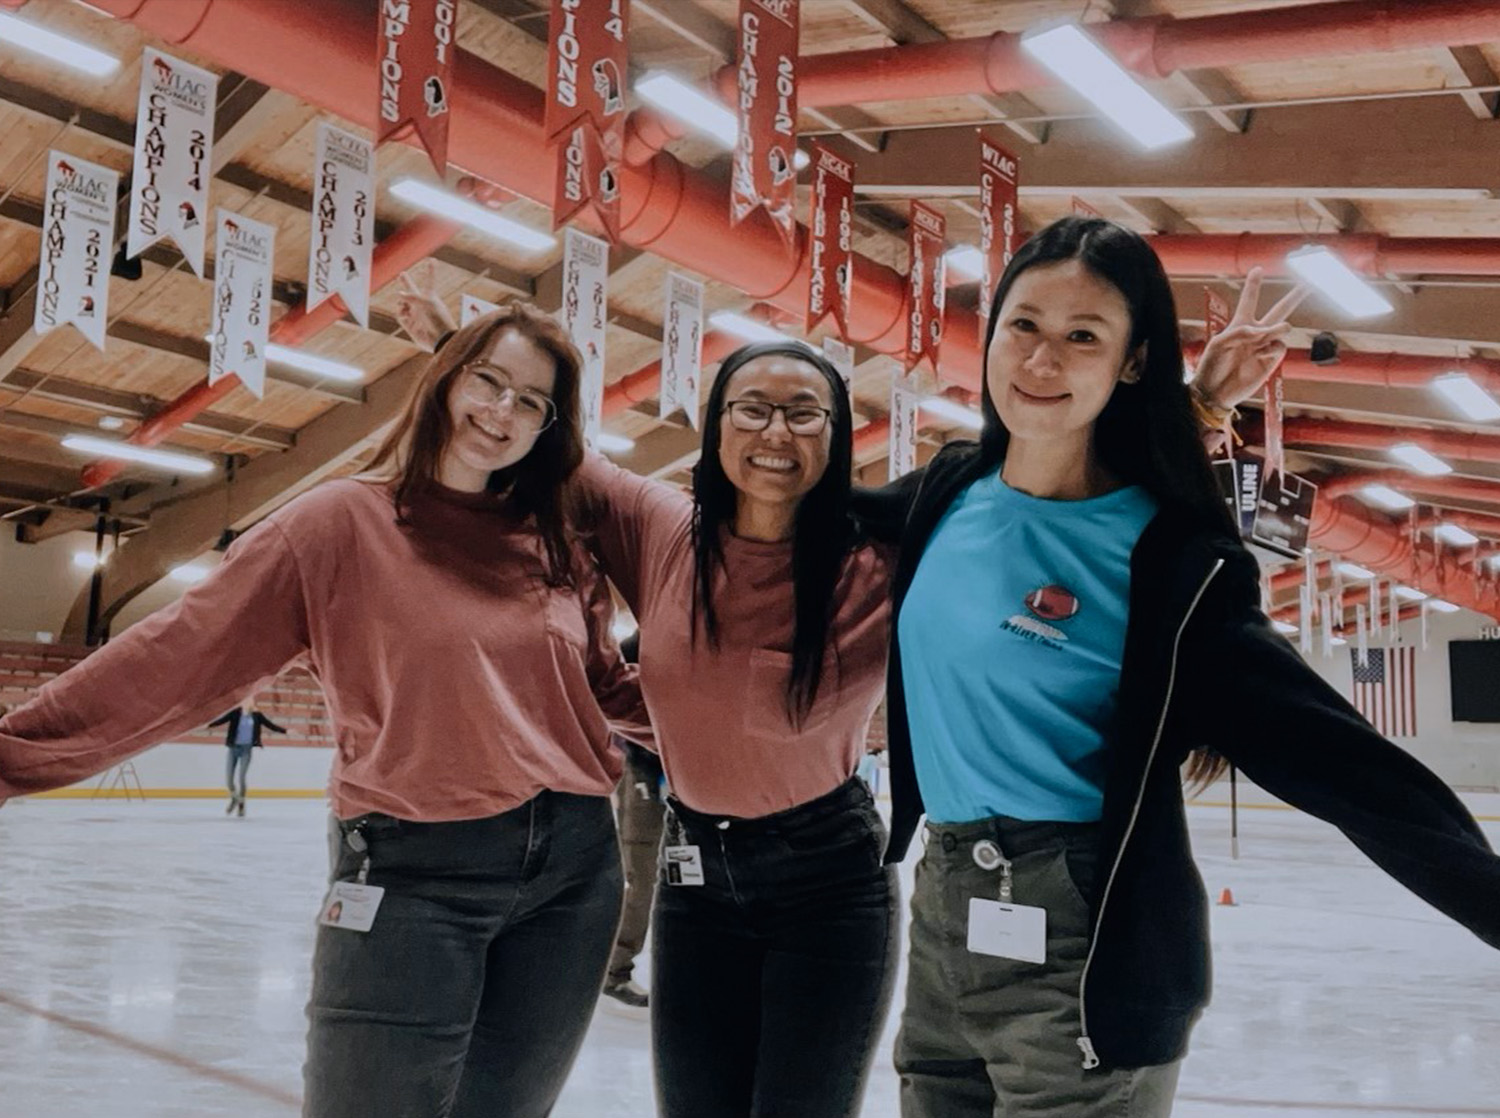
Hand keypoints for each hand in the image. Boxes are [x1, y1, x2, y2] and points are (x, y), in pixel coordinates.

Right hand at [396, 260, 456, 351]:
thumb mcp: (426, 303)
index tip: (432, 260)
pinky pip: (400, 314)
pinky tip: (405, 313)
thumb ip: (412, 296)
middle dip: (406, 282)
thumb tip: (398, 294)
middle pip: (411, 290)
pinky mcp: (409, 324)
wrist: (439, 339)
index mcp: (430, 297)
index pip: (429, 281)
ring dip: (401, 302)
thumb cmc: (438, 318)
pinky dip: (400, 312)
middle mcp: (422, 304)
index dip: (430, 270)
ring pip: (402, 303)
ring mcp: (415, 313)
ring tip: (405, 305)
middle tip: (402, 274)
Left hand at [1191, 267, 1308, 409]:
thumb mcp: (1218, 345)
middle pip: (1280, 310)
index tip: (1258, 268)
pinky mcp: (1271, 361)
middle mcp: (1256, 333)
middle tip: (1309, 282)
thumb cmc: (1211, 367)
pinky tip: (1260, 355)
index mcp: (1239, 324)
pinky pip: (1279, 347)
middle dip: (1294, 296)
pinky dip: (1271, 348)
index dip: (1254, 285)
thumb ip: (1238, 333)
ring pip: (1283, 327)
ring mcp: (1265, 346)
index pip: (1249, 300)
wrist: (1215, 392)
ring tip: (1267, 334)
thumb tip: (1260, 332)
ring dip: (1277, 328)